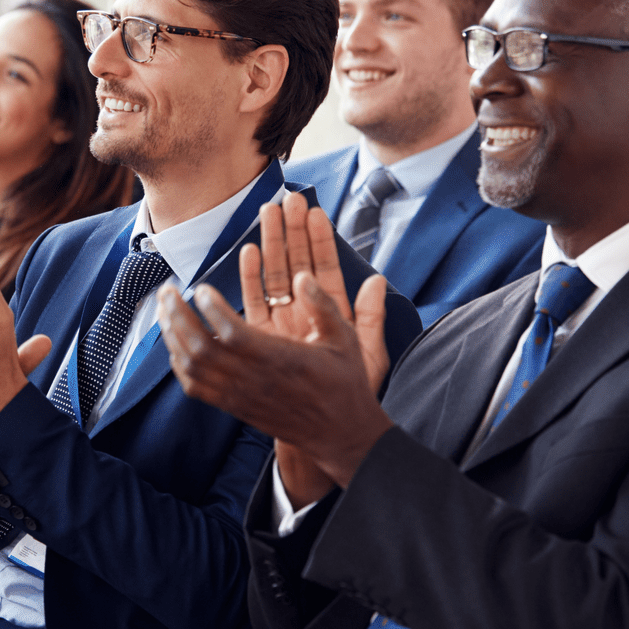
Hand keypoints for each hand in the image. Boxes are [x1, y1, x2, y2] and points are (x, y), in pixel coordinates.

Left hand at [159, 274, 391, 500]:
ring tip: (165, 309)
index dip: (213, 310)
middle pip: (202, 348)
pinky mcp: (234, 406)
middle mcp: (255, 379)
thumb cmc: (343, 384)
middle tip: (167, 290)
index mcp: (282, 359)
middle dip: (179, 316)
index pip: (234, 334)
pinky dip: (178, 363)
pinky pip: (195, 387)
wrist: (339, 434)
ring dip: (172, 336)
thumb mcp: (346, 340)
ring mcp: (241, 395)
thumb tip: (302, 277)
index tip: (202, 289)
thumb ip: (323, 305)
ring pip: (193, 366)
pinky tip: (174, 342)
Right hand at [241, 192, 391, 390]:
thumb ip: (371, 318)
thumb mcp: (368, 355)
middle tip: (287, 199)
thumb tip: (378, 281)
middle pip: (297, 263)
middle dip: (292, 231)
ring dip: (272, 244)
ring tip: (268, 213)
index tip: (315, 210)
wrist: (325, 428)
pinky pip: (255, 302)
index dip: (320, 239)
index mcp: (332, 313)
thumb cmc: (349, 393)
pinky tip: (250, 252)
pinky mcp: (261, 337)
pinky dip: (252, 277)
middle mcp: (305, 313)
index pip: (325, 267)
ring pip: (275, 275)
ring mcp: (282, 322)